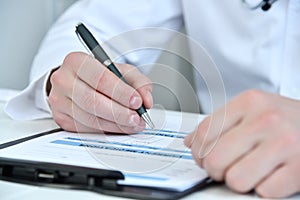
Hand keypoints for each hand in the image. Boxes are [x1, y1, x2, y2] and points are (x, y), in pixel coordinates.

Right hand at [48, 52, 152, 132]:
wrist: (77, 82)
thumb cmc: (100, 74)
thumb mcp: (121, 70)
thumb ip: (138, 81)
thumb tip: (146, 100)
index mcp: (76, 61)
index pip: (100, 78)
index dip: (121, 93)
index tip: (137, 102)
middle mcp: (63, 80)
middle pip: (92, 101)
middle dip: (119, 113)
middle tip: (136, 118)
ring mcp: (59, 101)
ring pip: (89, 118)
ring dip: (115, 125)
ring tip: (132, 124)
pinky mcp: (61, 118)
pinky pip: (85, 129)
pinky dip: (106, 130)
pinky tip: (119, 127)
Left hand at [184, 90, 299, 197]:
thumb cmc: (283, 118)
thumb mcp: (251, 109)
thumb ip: (219, 123)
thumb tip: (191, 142)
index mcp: (248, 102)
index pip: (204, 132)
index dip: (198, 152)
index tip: (202, 158)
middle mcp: (266, 120)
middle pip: (215, 158)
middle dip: (215, 170)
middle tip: (224, 168)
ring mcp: (284, 143)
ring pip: (236, 179)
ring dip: (238, 181)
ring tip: (248, 171)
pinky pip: (264, 192)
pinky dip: (263, 188)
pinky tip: (269, 175)